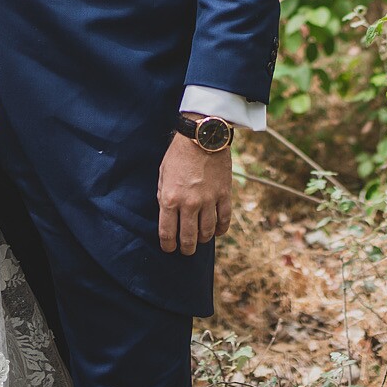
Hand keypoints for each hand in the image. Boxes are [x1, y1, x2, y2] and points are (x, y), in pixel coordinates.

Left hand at [157, 128, 231, 256]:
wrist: (202, 136)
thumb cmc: (179, 154)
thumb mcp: (162, 174)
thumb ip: (163, 196)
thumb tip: (168, 215)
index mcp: (170, 199)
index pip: (167, 233)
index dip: (168, 246)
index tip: (169, 248)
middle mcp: (189, 204)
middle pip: (188, 238)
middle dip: (186, 248)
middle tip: (186, 250)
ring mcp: (208, 200)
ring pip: (207, 232)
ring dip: (203, 240)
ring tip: (200, 240)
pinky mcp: (224, 195)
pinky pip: (224, 220)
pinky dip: (221, 229)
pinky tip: (217, 231)